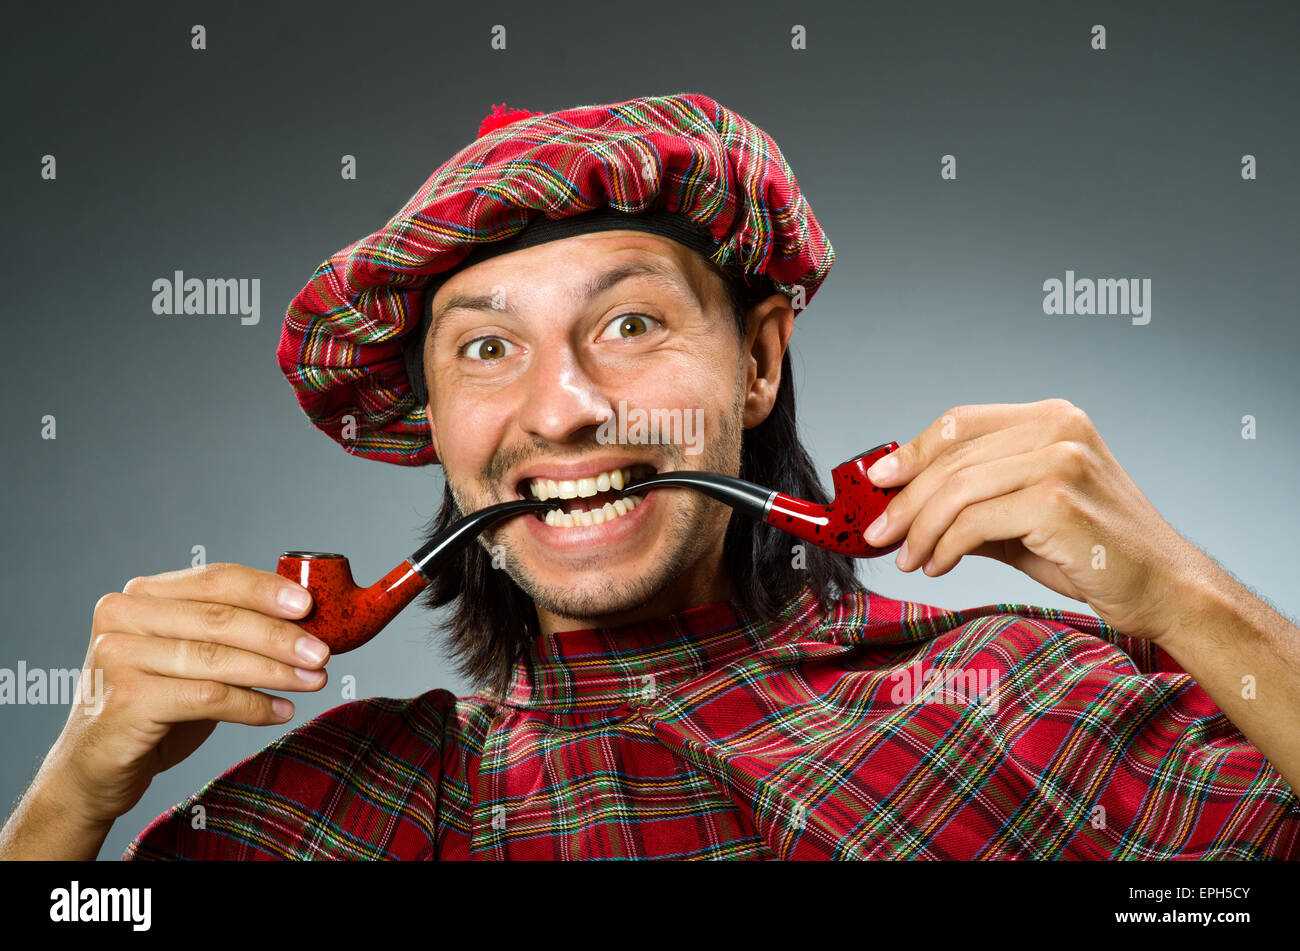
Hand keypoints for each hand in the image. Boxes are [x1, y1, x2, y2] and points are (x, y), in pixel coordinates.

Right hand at [43, 562, 330, 825]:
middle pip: (221, 618)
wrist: (95, 765)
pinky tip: (281, 710)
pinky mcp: (126, 700)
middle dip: (280, 636)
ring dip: (275, 671)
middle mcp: (123, 617)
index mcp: (141, 595)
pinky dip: (252, 705)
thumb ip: (229, 631)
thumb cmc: (154, 704)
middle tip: (322, 652)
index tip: (309, 604)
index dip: (266, 589)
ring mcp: (119, 657)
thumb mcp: (190, 657)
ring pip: (217, 658)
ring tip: (314, 681)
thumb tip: (305, 620)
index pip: (215, 579)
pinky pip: (207, 697)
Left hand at [861, 399, 1204, 641]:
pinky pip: (974, 522)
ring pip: (956, 490)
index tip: (878, 481)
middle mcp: (1058, 429)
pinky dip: (945, 547)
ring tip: (910, 559)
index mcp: (1051, 419)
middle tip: (879, 535)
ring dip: (920, 530)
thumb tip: (902, 507)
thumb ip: (971, 502)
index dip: (912, 451)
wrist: (1166, 589)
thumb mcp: (1023, 516)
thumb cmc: (1094, 553)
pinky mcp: (1057, 502)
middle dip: (904, 501)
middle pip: (951, 459)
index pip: (961, 424)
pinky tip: (939, 566)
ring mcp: (1060, 461)